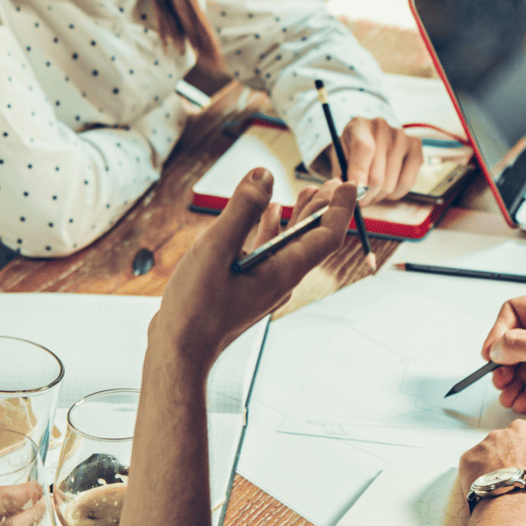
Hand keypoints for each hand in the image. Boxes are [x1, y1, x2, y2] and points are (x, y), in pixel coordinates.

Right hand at [151, 168, 354, 371]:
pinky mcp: (249, 288)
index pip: (327, 236)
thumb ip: (241, 209)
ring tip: (307, 192)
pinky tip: (268, 216)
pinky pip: (270, 254)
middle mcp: (281, 279)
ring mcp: (266, 285)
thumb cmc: (196, 308)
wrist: (180, 350)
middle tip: (332, 183)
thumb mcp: (216, 248)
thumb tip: (263, 175)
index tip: (345, 184)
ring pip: (291, 246)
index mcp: (284, 271)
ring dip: (300, 218)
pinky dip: (272, 231)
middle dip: (323, 209)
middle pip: (313, 239)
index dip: (339, 208)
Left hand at [335, 116, 423, 202]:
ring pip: (389, 184)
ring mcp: (402, 137)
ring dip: (378, 196)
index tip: (355, 194)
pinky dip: (394, 194)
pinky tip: (386, 187)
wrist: (370, 140)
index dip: (359, 173)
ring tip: (370, 190)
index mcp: (358, 126)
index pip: (364, 149)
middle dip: (365, 196)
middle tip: (358, 200)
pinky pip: (406, 184)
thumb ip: (339, 177)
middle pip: (376, 175)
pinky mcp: (416, 148)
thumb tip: (347, 193)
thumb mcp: (339, 160)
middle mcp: (382, 127)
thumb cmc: (351, 152)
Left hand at [460, 418, 525, 525]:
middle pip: (522, 444)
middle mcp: (520, 430)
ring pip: (496, 454)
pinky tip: (492, 498)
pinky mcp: (470, 458)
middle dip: (524, 462)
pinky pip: (474, 467)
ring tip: (509, 497)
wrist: (522, 520)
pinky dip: (480, 480)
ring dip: (501, 470)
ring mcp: (492, 442)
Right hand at [483, 292, 525, 415]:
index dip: (498, 333)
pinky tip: (523, 402)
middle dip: (505, 364)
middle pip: (516, 343)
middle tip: (499, 380)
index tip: (490, 354)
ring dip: (514, 382)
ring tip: (508, 396)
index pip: (513, 313)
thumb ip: (518, 346)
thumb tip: (497, 348)